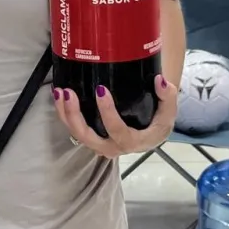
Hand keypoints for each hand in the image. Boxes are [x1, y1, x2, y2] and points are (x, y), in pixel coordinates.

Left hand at [52, 74, 177, 157]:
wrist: (150, 133)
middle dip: (75, 116)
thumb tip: (160, 81)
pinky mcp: (91, 137)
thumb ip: (168, 96)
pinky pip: (74, 129)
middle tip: (68, 93)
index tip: (100, 89)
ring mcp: (99, 144)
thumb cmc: (158, 122)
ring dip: (65, 114)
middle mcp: (112, 147)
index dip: (107, 112)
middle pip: (88, 137)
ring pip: (77, 134)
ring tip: (59, 92)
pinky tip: (59, 95)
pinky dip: (64, 114)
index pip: (117, 130)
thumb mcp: (169, 112)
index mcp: (133, 142)